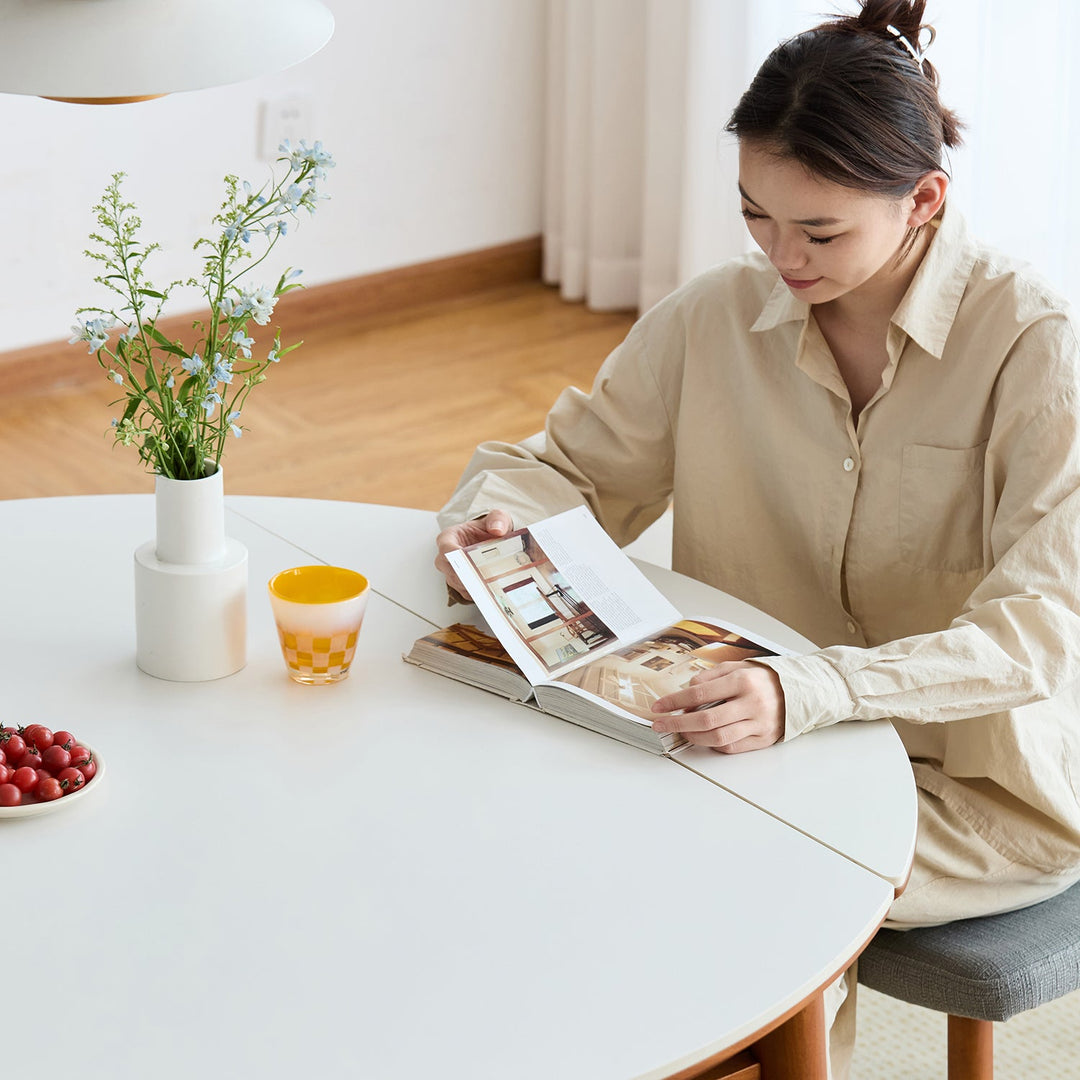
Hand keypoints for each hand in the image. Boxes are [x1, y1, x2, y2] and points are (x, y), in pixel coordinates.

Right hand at [434, 509, 514, 599]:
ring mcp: (452, 573)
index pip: (446, 548)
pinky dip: (478, 594)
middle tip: (482, 578)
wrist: (490, 541)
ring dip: (474, 586)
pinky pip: (466, 593)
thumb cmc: (487, 529)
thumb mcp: (496, 518)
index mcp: (448, 538)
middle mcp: (445, 557)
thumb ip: (498, 519)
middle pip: (451, 570)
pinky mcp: (461, 585)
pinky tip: (491, 591)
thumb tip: (497, 529)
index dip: (456, 556)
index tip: (468, 561)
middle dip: (467, 575)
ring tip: (491, 585)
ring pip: (458, 584)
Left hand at [650, 662, 784, 753]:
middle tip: (661, 724)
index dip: (675, 701)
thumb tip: (687, 691)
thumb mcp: (737, 667)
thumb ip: (710, 677)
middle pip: (706, 719)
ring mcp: (758, 724)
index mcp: (742, 681)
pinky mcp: (763, 740)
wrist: (799, 692)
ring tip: (681, 731)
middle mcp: (751, 703)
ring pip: (718, 737)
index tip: (659, 706)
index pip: (700, 693)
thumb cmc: (763, 679)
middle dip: (678, 723)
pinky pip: (731, 747)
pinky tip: (705, 737)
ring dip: (694, 737)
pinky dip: (713, 744)